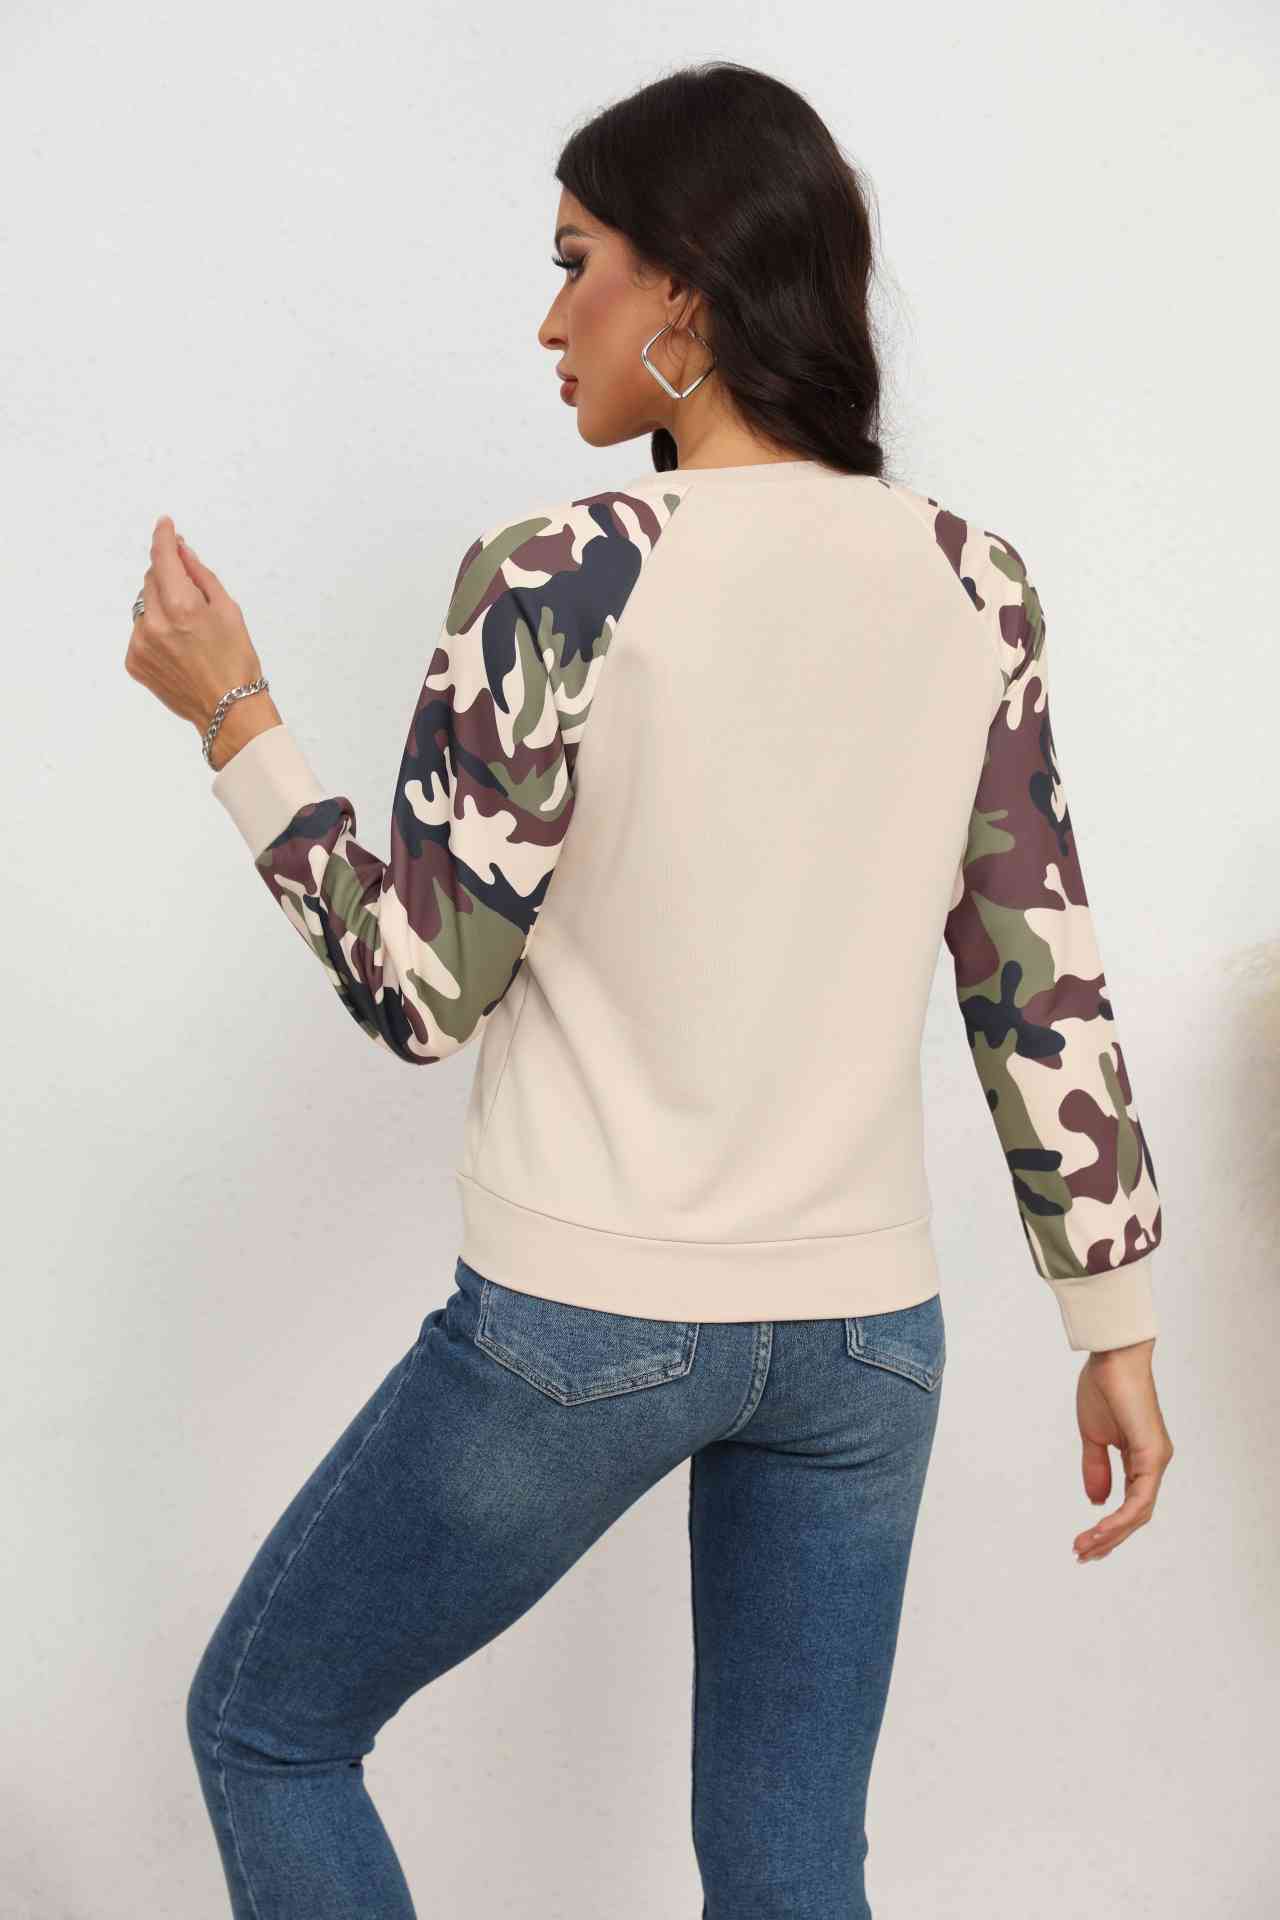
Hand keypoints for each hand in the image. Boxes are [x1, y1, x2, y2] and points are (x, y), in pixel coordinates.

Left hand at [125, 516, 262, 734]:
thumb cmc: (236, 662)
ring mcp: (140, 643)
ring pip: (144, 606)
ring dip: (161, 606)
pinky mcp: (134, 661)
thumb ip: (200, 576)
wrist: (227, 710)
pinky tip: (178, 648)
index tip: (164, 525)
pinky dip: (155, 630)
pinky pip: (140, 631)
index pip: (162, 558)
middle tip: (192, 595)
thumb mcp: (228, 610)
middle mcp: (155, 623)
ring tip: (188, 631)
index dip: (163, 537)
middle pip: (151, 579)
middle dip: (168, 577)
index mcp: (181, 606)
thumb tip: (182, 553)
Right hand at [1072, 1337, 1173, 1562]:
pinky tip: (1102, 1528)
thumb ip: (1097, 1468)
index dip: (1109, 1527)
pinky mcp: (1152, 1454)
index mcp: (1142, 1458)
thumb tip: (1096, 1501)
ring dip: (1112, 1534)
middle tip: (1082, 1554)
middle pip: (1137, 1515)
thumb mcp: (1094, 1437)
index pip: (1130, 1504)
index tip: (1084, 1541)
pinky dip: (1121, 1517)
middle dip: (1109, 1539)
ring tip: (1086, 1547)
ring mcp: (1156, 1459)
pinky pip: (1140, 1498)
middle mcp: (1154, 1463)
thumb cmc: (1104, 1387)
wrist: (1112, 1357)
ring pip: (1139, 1512)